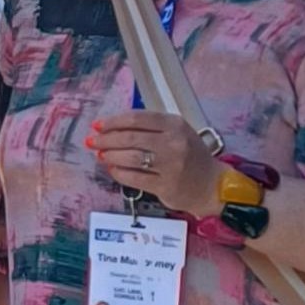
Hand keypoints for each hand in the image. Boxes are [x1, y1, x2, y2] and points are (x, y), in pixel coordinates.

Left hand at [86, 110, 221, 216]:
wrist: (212, 185)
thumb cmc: (190, 155)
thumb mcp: (177, 132)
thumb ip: (151, 127)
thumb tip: (112, 127)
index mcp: (175, 124)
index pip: (137, 118)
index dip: (113, 121)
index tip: (98, 125)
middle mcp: (174, 143)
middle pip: (130, 137)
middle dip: (106, 139)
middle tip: (92, 141)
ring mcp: (170, 166)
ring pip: (130, 157)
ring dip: (110, 156)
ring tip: (100, 155)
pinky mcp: (165, 186)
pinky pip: (135, 178)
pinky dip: (119, 173)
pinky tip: (112, 169)